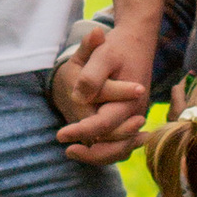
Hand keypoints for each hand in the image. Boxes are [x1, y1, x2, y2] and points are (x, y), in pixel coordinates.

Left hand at [53, 15, 154, 162]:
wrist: (136, 41)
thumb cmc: (117, 48)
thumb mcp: (103, 55)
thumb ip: (91, 77)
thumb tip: (78, 98)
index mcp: (130, 100)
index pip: (104, 124)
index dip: (81, 131)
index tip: (60, 135)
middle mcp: (136, 113)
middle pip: (117, 145)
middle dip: (93, 154)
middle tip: (68, 151)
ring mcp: (135, 117)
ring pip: (121, 148)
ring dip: (100, 156)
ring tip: (73, 152)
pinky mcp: (130, 118)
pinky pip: (121, 142)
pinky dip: (106, 150)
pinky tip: (86, 148)